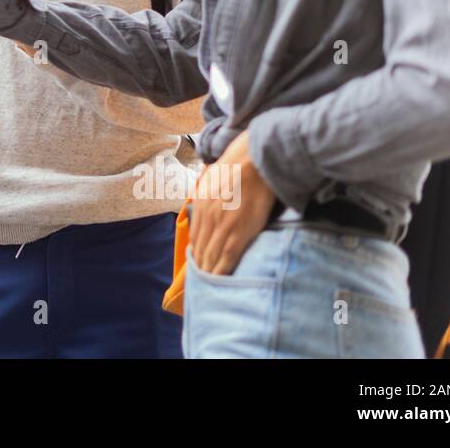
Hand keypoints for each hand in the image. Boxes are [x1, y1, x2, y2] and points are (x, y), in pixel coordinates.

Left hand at [188, 131, 277, 275]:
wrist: (253, 161)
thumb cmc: (237, 167)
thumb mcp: (212, 181)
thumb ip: (208, 197)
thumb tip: (206, 207)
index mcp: (200, 207)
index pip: (196, 239)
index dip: (197, 254)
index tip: (198, 265)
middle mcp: (207, 219)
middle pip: (201, 251)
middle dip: (201, 268)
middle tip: (202, 283)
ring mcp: (221, 227)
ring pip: (211, 257)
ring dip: (210, 273)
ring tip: (211, 287)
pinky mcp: (238, 233)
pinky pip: (227, 258)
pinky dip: (222, 272)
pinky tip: (221, 281)